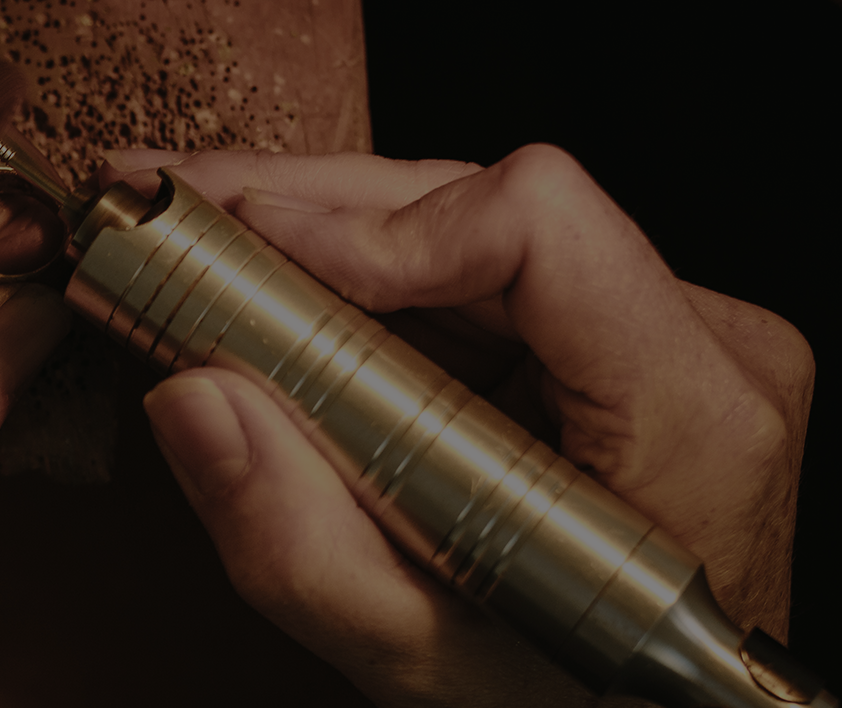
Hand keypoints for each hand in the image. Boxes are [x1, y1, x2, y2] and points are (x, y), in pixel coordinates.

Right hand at [112, 145, 811, 706]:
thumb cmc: (574, 696)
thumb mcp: (421, 656)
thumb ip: (300, 546)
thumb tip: (189, 396)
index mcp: (691, 413)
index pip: (539, 227)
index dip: (380, 222)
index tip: (255, 241)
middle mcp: (695, 342)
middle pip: (473, 198)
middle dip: (298, 202)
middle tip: (160, 198)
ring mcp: (656, 325)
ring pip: (456, 214)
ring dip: (306, 222)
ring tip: (182, 221)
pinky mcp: (603, 327)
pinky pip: (461, 262)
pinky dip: (346, 266)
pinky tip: (254, 266)